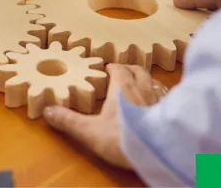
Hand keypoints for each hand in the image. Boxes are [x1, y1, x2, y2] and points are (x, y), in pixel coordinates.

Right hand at [43, 64, 166, 168]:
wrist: (157, 152)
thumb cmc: (122, 137)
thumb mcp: (89, 131)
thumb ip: (69, 121)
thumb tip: (47, 111)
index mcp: (122, 87)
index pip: (119, 69)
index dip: (113, 68)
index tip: (108, 68)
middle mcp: (143, 88)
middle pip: (138, 71)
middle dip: (131, 69)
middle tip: (125, 71)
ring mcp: (160, 99)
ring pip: (154, 82)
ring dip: (147, 80)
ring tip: (143, 83)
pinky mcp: (172, 112)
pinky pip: (168, 97)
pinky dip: (162, 95)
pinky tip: (161, 102)